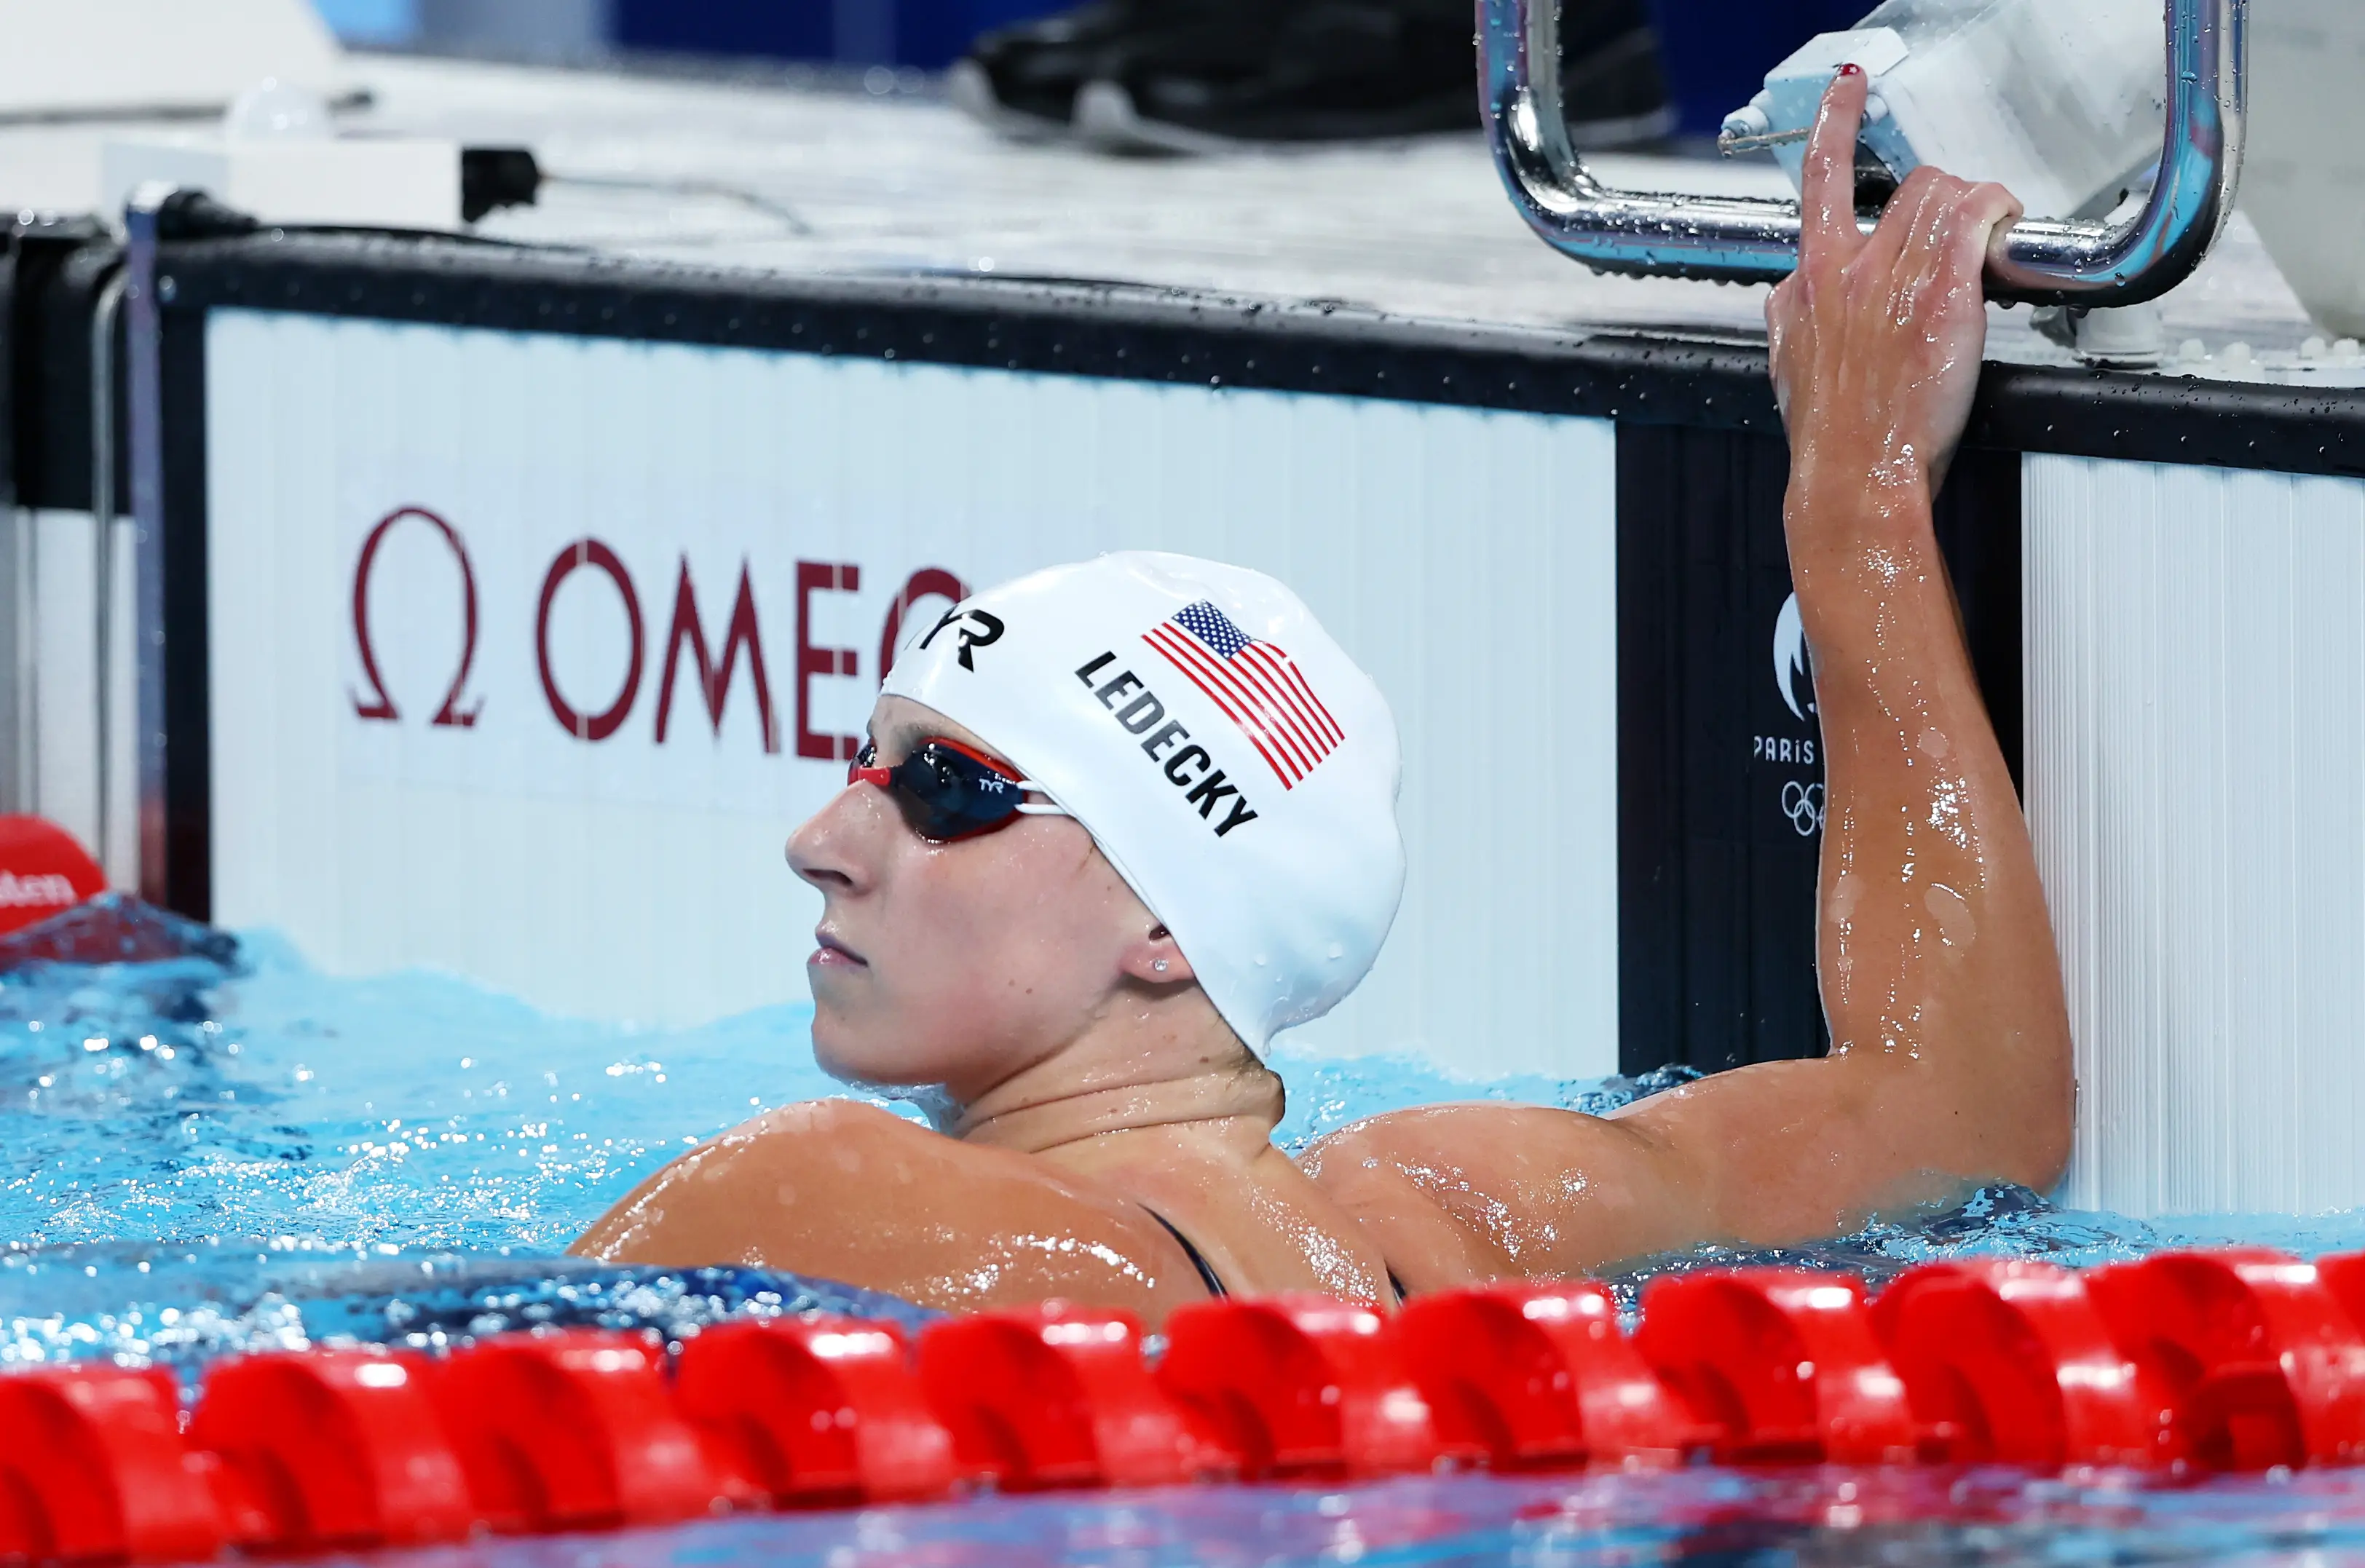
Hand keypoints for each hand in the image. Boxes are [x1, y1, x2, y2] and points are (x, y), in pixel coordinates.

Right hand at [1767, 67, 2021, 505]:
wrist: (1851, 476)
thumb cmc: (1827, 437)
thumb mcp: (1784, 366)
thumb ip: (1787, 318)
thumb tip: (1788, 297)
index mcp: (1807, 280)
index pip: (1817, 180)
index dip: (1834, 125)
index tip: (1845, 94)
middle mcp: (1847, 267)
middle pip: (1907, 186)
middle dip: (1940, 202)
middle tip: (1961, 234)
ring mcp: (1893, 277)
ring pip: (1945, 193)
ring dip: (1974, 210)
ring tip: (1986, 246)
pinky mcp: (1939, 294)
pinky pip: (1977, 215)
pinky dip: (1998, 211)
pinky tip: (2004, 231)